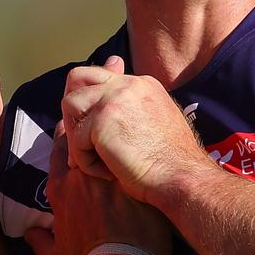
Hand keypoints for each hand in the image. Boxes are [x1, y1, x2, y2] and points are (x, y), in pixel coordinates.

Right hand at [25, 125, 170, 254]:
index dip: (65, 138)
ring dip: (117, 147)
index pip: (59, 150)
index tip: (73, 133)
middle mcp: (85, 176)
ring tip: (125, 144)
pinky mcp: (139, 184)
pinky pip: (140, 165)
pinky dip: (141, 162)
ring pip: (114, 149)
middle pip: (86, 142)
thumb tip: (29, 233)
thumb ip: (39, 242)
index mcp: (62, 189)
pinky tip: (149, 160)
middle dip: (91, 136)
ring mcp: (114, 177)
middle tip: (99, 133)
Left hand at [59, 56, 206, 202]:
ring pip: (70, 105)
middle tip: (77, 138)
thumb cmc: (172, 163)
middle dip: (71, 107)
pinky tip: (106, 174)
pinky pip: (75, 140)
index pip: (100, 77)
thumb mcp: (155, 123)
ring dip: (75, 135)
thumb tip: (110, 110)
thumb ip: (133, 110)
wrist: (183, 177)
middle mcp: (126, 84)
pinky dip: (85, 162)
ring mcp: (113, 99)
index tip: (90, 128)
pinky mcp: (101, 121)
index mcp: (140, 84)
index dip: (88, 101)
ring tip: (93, 159)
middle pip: (78, 78)